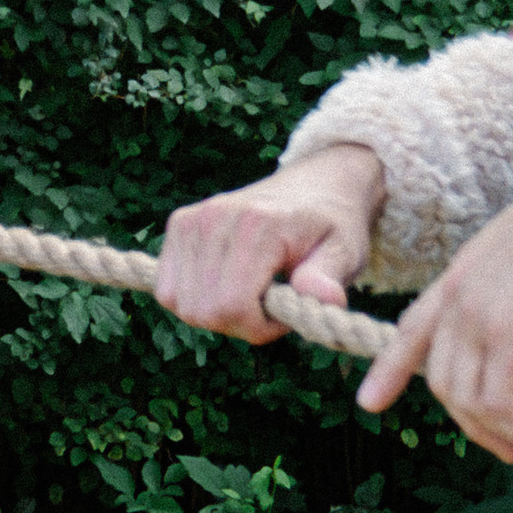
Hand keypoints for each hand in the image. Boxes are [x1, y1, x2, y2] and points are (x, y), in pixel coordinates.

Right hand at [157, 143, 383, 342]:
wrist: (315, 185)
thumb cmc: (332, 225)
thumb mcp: (345, 252)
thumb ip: (329, 277)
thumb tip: (322, 299)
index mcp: (257, 225)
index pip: (231, 305)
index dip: (257, 327)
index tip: (284, 316)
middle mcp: (215, 218)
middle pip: (202, 310)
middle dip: (236, 324)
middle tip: (268, 308)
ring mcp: (192, 219)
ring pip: (178, 302)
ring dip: (214, 313)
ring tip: (249, 295)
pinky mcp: (180, 223)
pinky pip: (167, 287)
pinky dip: (193, 298)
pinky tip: (224, 286)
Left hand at [357, 147, 512, 464]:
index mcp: (461, 275)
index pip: (411, 328)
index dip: (391, 368)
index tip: (370, 401)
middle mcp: (458, 297)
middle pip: (441, 380)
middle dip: (471, 424)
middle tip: (510, 448)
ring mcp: (476, 317)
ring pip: (466, 399)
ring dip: (501, 435)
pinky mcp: (506, 335)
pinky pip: (498, 403)